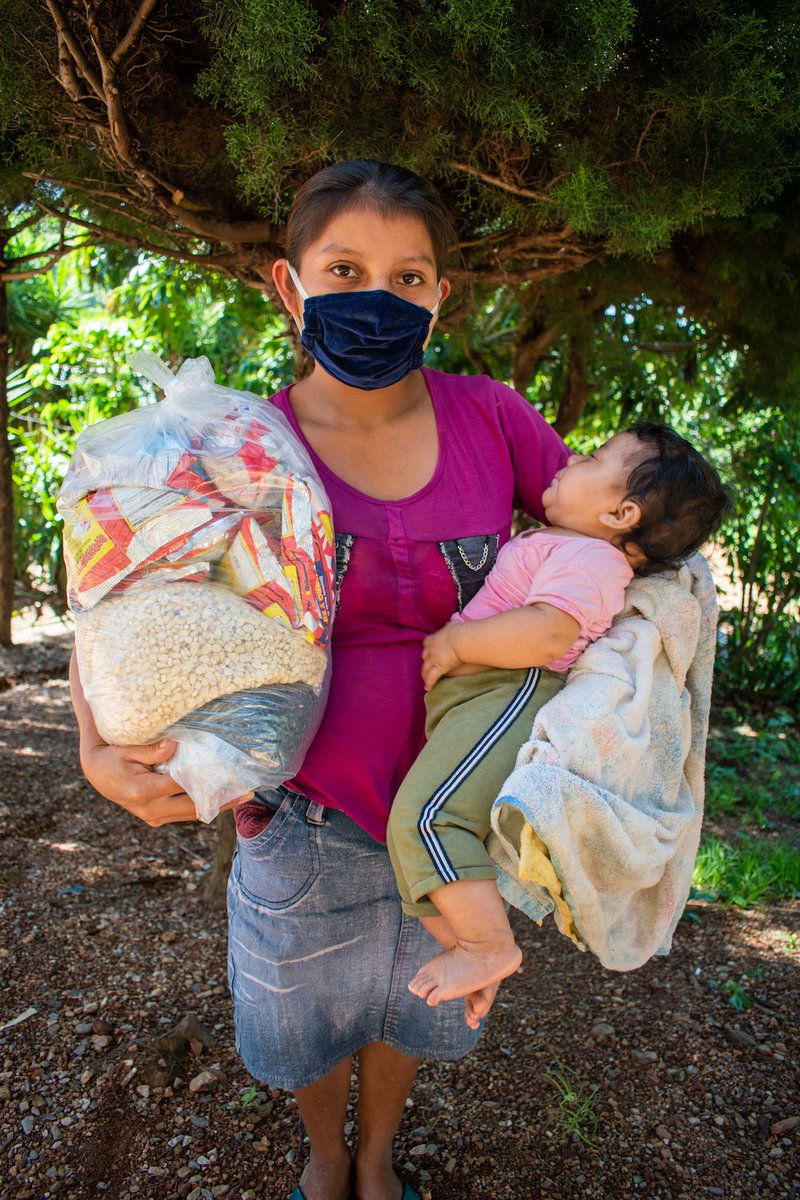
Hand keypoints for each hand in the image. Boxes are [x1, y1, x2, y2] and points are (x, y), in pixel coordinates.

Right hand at [80, 737, 250, 826]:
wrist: (95, 774)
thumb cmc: (113, 757)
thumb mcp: (128, 749)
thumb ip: (153, 750)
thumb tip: (176, 745)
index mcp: (145, 792)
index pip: (185, 786)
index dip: (209, 780)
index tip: (230, 775)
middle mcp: (151, 810)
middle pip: (194, 807)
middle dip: (222, 800)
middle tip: (248, 793)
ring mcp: (154, 817)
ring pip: (192, 814)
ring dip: (216, 807)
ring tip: (242, 797)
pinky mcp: (156, 819)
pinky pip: (184, 814)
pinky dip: (202, 807)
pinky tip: (222, 799)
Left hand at [421, 624, 464, 690]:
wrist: (463, 639)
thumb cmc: (461, 630)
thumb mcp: (453, 625)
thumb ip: (450, 626)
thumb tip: (451, 625)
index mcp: (433, 638)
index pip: (427, 644)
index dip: (428, 649)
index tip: (430, 652)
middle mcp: (430, 649)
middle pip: (424, 656)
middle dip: (426, 661)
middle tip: (428, 666)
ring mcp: (433, 659)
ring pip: (425, 669)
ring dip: (425, 674)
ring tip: (425, 680)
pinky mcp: (439, 667)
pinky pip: (432, 677)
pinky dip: (429, 683)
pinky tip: (428, 688)